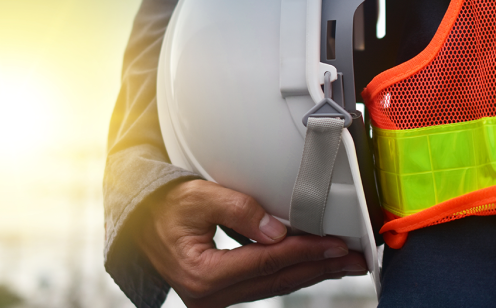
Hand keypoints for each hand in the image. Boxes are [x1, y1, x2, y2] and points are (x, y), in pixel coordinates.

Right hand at [135, 179, 366, 307]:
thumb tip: (278, 231)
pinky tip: (311, 265)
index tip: (335, 244)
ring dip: (310, 272)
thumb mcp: (199, 197)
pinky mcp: (221, 295)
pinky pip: (263, 285)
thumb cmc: (166, 207)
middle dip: (319, 268)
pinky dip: (290, 273)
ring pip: (274, 286)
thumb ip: (238, 210)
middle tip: (355, 260)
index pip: (266, 262)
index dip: (304, 251)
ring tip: (343, 263)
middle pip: (276, 281)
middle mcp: (209, 296)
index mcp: (202, 275)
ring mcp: (214, 300)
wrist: (141, 222)